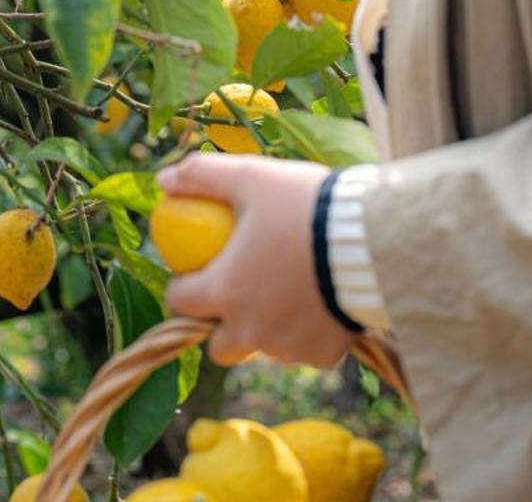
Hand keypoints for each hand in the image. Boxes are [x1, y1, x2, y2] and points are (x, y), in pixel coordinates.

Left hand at [158, 152, 352, 369]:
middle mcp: (250, 329)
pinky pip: (303, 350)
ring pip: (263, 348)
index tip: (195, 272)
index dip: (182, 287)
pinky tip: (316, 302)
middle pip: (218, 344)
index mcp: (225, 290)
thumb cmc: (302, 206)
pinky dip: (304, 333)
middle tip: (238, 293)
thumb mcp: (249, 177)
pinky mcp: (322, 355)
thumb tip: (163, 178)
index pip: (180, 303)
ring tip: (282, 292)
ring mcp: (287, 348)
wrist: (368, 239)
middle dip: (220, 326)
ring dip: (264, 328)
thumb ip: (202, 176)